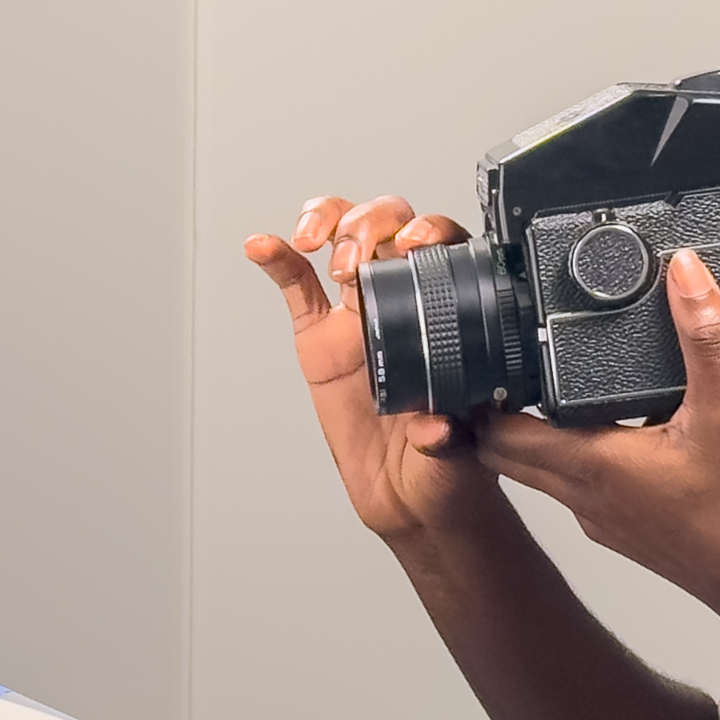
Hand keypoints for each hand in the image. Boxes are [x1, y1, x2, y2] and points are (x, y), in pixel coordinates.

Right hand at [242, 196, 505, 549]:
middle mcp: (405, 303)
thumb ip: (446, 437)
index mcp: (447, 314)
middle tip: (353, 259)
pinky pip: (297, 287)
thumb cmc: (446, 465)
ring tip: (311, 239)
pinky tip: (262, 245)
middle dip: (368, 224)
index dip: (428, 228)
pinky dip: (278, 259)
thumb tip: (434, 426)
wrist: (408, 497)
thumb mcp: (457, 452)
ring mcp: (359, 316)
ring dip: (328, 222)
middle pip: (389, 226)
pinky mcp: (321, 338)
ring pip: (343, 241)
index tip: (411, 243)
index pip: (444, 247)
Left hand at [472, 249, 719, 628]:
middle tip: (505, 368)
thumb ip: (705, 339)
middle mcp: (583, 498)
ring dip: (534, 435)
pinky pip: (575, 489)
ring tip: (550, 389)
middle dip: (496, 413)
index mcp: (592, 466)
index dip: (480, 398)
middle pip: (506, 454)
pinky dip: (573, 457)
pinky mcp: (622, 530)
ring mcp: (599, 519)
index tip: (484, 360)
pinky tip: (611, 434)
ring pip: (538, 472)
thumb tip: (686, 278)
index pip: (499, 434)